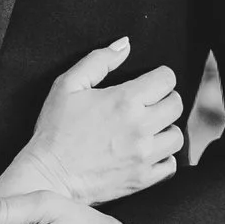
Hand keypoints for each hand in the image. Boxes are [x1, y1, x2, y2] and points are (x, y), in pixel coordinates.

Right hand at [8, 39, 184, 204]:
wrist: (47, 177)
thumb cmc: (54, 130)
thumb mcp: (67, 86)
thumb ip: (98, 60)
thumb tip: (125, 44)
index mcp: (124, 100)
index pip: (167, 79)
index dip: (158, 77)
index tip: (148, 84)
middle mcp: (140, 127)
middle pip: (176, 104)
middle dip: (164, 100)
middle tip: (146, 105)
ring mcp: (144, 155)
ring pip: (177, 135)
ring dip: (165, 129)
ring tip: (147, 130)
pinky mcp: (143, 178)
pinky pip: (170, 164)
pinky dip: (163, 158)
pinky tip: (146, 152)